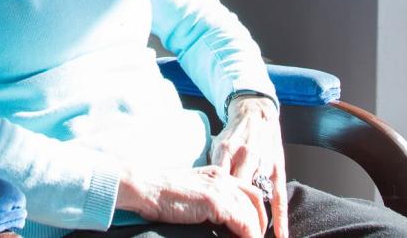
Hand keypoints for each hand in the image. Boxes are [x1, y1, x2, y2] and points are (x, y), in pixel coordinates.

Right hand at [116, 165, 267, 237]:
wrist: (146, 188)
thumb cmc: (161, 194)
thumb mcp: (192, 192)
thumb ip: (208, 200)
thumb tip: (220, 219)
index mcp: (217, 174)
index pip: (248, 190)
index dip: (255, 209)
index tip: (255, 226)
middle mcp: (222, 177)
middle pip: (255, 199)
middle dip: (261, 221)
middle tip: (257, 237)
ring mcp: (219, 188)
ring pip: (251, 212)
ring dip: (255, 231)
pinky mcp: (215, 201)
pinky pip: (243, 222)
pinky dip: (248, 234)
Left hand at [212, 96, 288, 237]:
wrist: (257, 114)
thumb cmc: (234, 134)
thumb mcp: (217, 145)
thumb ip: (213, 167)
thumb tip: (201, 190)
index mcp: (225, 150)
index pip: (217, 183)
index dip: (212, 203)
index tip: (206, 220)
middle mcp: (245, 157)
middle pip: (236, 192)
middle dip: (232, 213)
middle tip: (230, 232)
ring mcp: (263, 164)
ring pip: (256, 196)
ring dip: (252, 218)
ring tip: (250, 236)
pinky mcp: (278, 169)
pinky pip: (279, 197)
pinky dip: (279, 217)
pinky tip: (279, 235)